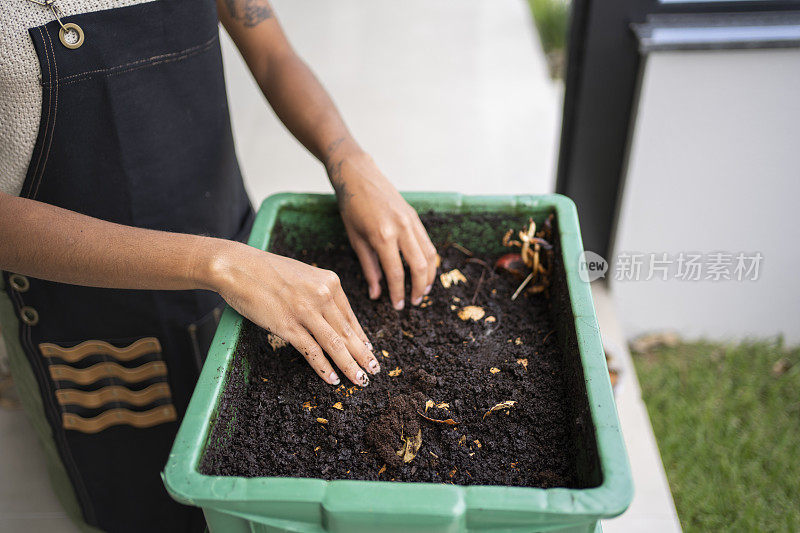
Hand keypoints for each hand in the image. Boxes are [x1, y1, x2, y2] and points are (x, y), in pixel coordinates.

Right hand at [208, 242, 378, 385]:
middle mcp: (323, 296)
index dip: (361, 337)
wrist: (238, 266)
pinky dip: (324, 368)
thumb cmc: (267, 271)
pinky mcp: (288, 326)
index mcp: (330, 282)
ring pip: (335, 345)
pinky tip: (332, 379)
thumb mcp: (303, 276)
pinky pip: (312, 351)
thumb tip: (332, 316)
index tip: (368, 350)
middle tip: (374, 370)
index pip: (350, 316)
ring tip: (360, 380)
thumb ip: (320, 293)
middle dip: (363, 355)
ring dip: (350, 366)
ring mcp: (306, 312)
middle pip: (347, 332)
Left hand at [327, 149, 437, 309]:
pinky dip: (429, 260)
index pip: (396, 273)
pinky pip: (428, 243)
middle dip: (419, 289)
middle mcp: (401, 228)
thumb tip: (376, 294)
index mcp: (382, 236)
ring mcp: (411, 221)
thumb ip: (368, 268)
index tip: (397, 306)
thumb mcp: (355, 239)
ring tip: (422, 291)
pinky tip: (424, 271)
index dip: (398, 293)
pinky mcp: (415, 217)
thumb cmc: (352, 207)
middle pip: (420, 267)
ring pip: (430, 255)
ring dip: (429, 276)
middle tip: (413, 302)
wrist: (359, 175)